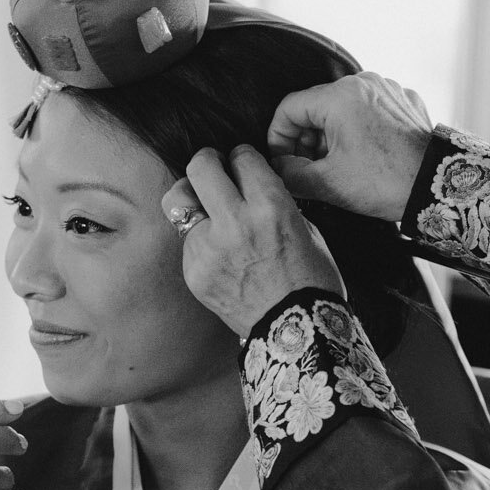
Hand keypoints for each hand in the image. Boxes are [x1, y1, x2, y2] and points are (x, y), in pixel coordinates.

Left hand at [164, 146, 343, 337]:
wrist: (296, 332)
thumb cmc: (310, 279)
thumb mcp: (305, 228)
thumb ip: (274, 200)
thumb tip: (251, 181)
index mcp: (270, 207)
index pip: (241, 156)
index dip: (243, 157)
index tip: (243, 165)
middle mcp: (235, 223)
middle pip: (199, 166)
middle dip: (209, 162)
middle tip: (215, 169)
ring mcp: (209, 250)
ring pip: (180, 202)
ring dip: (196, 200)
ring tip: (211, 211)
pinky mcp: (194, 272)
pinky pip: (187, 241)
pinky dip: (201, 240)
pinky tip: (220, 252)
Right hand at [264, 72, 435, 222]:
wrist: (438, 187)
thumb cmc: (386, 182)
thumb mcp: (328, 184)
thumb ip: (291, 174)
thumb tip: (280, 168)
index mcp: (339, 96)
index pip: (289, 108)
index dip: (278, 138)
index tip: (283, 162)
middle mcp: (364, 83)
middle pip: (316, 107)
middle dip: (306, 140)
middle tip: (307, 169)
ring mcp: (387, 89)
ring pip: (343, 108)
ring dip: (331, 136)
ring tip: (335, 167)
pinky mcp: (404, 102)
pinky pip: (369, 111)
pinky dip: (359, 131)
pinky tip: (363, 156)